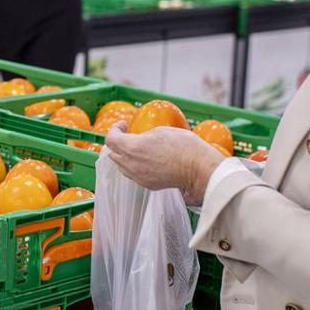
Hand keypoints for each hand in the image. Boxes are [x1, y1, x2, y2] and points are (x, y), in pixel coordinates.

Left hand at [104, 122, 226, 205]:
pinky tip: (147, 160)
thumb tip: (139, 139)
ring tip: (137, 149)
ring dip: (125, 156)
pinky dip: (134, 166)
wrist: (199, 168)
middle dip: (118, 143)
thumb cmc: (183, 146)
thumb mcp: (160, 131)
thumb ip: (143, 136)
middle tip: (128, 135)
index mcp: (132, 148)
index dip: (115, 130)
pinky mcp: (147, 184)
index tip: (124, 125)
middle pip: (113, 154)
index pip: (110, 140)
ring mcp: (138, 177)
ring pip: (122, 166)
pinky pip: (133, 174)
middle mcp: (131, 164)